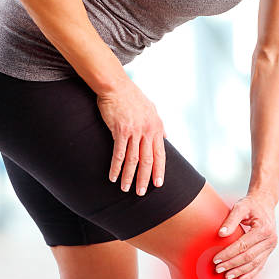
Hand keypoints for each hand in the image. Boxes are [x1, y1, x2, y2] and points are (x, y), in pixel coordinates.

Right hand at [96, 78, 166, 195]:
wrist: (115, 85)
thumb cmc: (131, 97)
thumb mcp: (151, 109)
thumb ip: (159, 125)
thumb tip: (166, 137)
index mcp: (157, 127)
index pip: (160, 154)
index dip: (159, 170)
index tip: (158, 184)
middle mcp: (148, 131)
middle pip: (148, 160)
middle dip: (145, 179)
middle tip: (142, 193)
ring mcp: (135, 131)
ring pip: (134, 160)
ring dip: (129, 177)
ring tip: (126, 189)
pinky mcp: (120, 131)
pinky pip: (119, 154)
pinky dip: (116, 167)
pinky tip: (113, 177)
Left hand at [212, 190, 277, 278]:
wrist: (265, 203)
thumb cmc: (251, 205)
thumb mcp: (240, 207)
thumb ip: (230, 220)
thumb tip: (221, 234)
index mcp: (263, 229)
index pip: (243, 245)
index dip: (228, 253)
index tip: (216, 259)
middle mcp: (270, 239)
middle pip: (248, 257)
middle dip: (232, 264)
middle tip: (218, 269)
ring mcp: (271, 246)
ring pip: (255, 264)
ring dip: (240, 272)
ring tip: (227, 276)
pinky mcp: (269, 251)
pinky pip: (260, 265)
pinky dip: (250, 274)